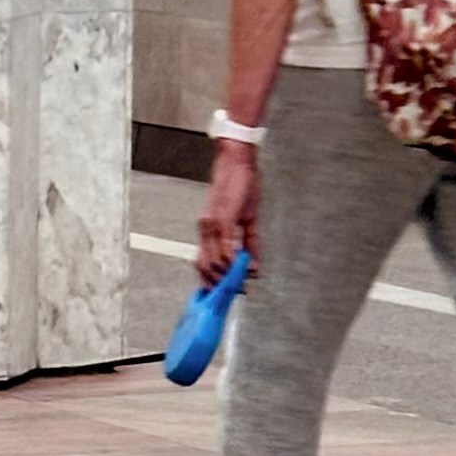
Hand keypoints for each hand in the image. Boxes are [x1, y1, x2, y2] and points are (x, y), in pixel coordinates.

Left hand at [197, 144, 257, 284]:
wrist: (237, 162)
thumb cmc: (240, 187)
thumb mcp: (247, 220)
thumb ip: (248, 244)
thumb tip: (253, 267)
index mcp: (208, 230)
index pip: (202, 263)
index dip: (211, 281)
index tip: (224, 293)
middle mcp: (205, 229)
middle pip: (203, 267)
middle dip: (219, 284)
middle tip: (237, 291)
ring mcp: (212, 224)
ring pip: (213, 261)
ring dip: (228, 276)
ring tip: (242, 282)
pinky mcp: (223, 218)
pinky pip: (224, 247)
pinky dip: (233, 261)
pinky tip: (244, 266)